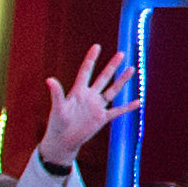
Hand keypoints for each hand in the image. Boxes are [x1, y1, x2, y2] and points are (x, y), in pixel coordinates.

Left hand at [31, 45, 128, 170]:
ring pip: (113, 90)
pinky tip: (138, 101)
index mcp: (78, 91)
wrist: (64, 141)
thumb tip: (49, 79)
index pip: (86, 71)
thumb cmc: (57, 123)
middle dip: (112, 65)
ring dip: (122, 81)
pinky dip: (128, 107)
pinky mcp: (103, 118)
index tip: (97, 46)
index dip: (91, 58)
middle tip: (121, 54)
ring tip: (132, 69)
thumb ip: (57, 93)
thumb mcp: (58, 107)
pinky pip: (118, 110)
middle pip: (103, 77)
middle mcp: (90, 96)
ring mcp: (97, 106)